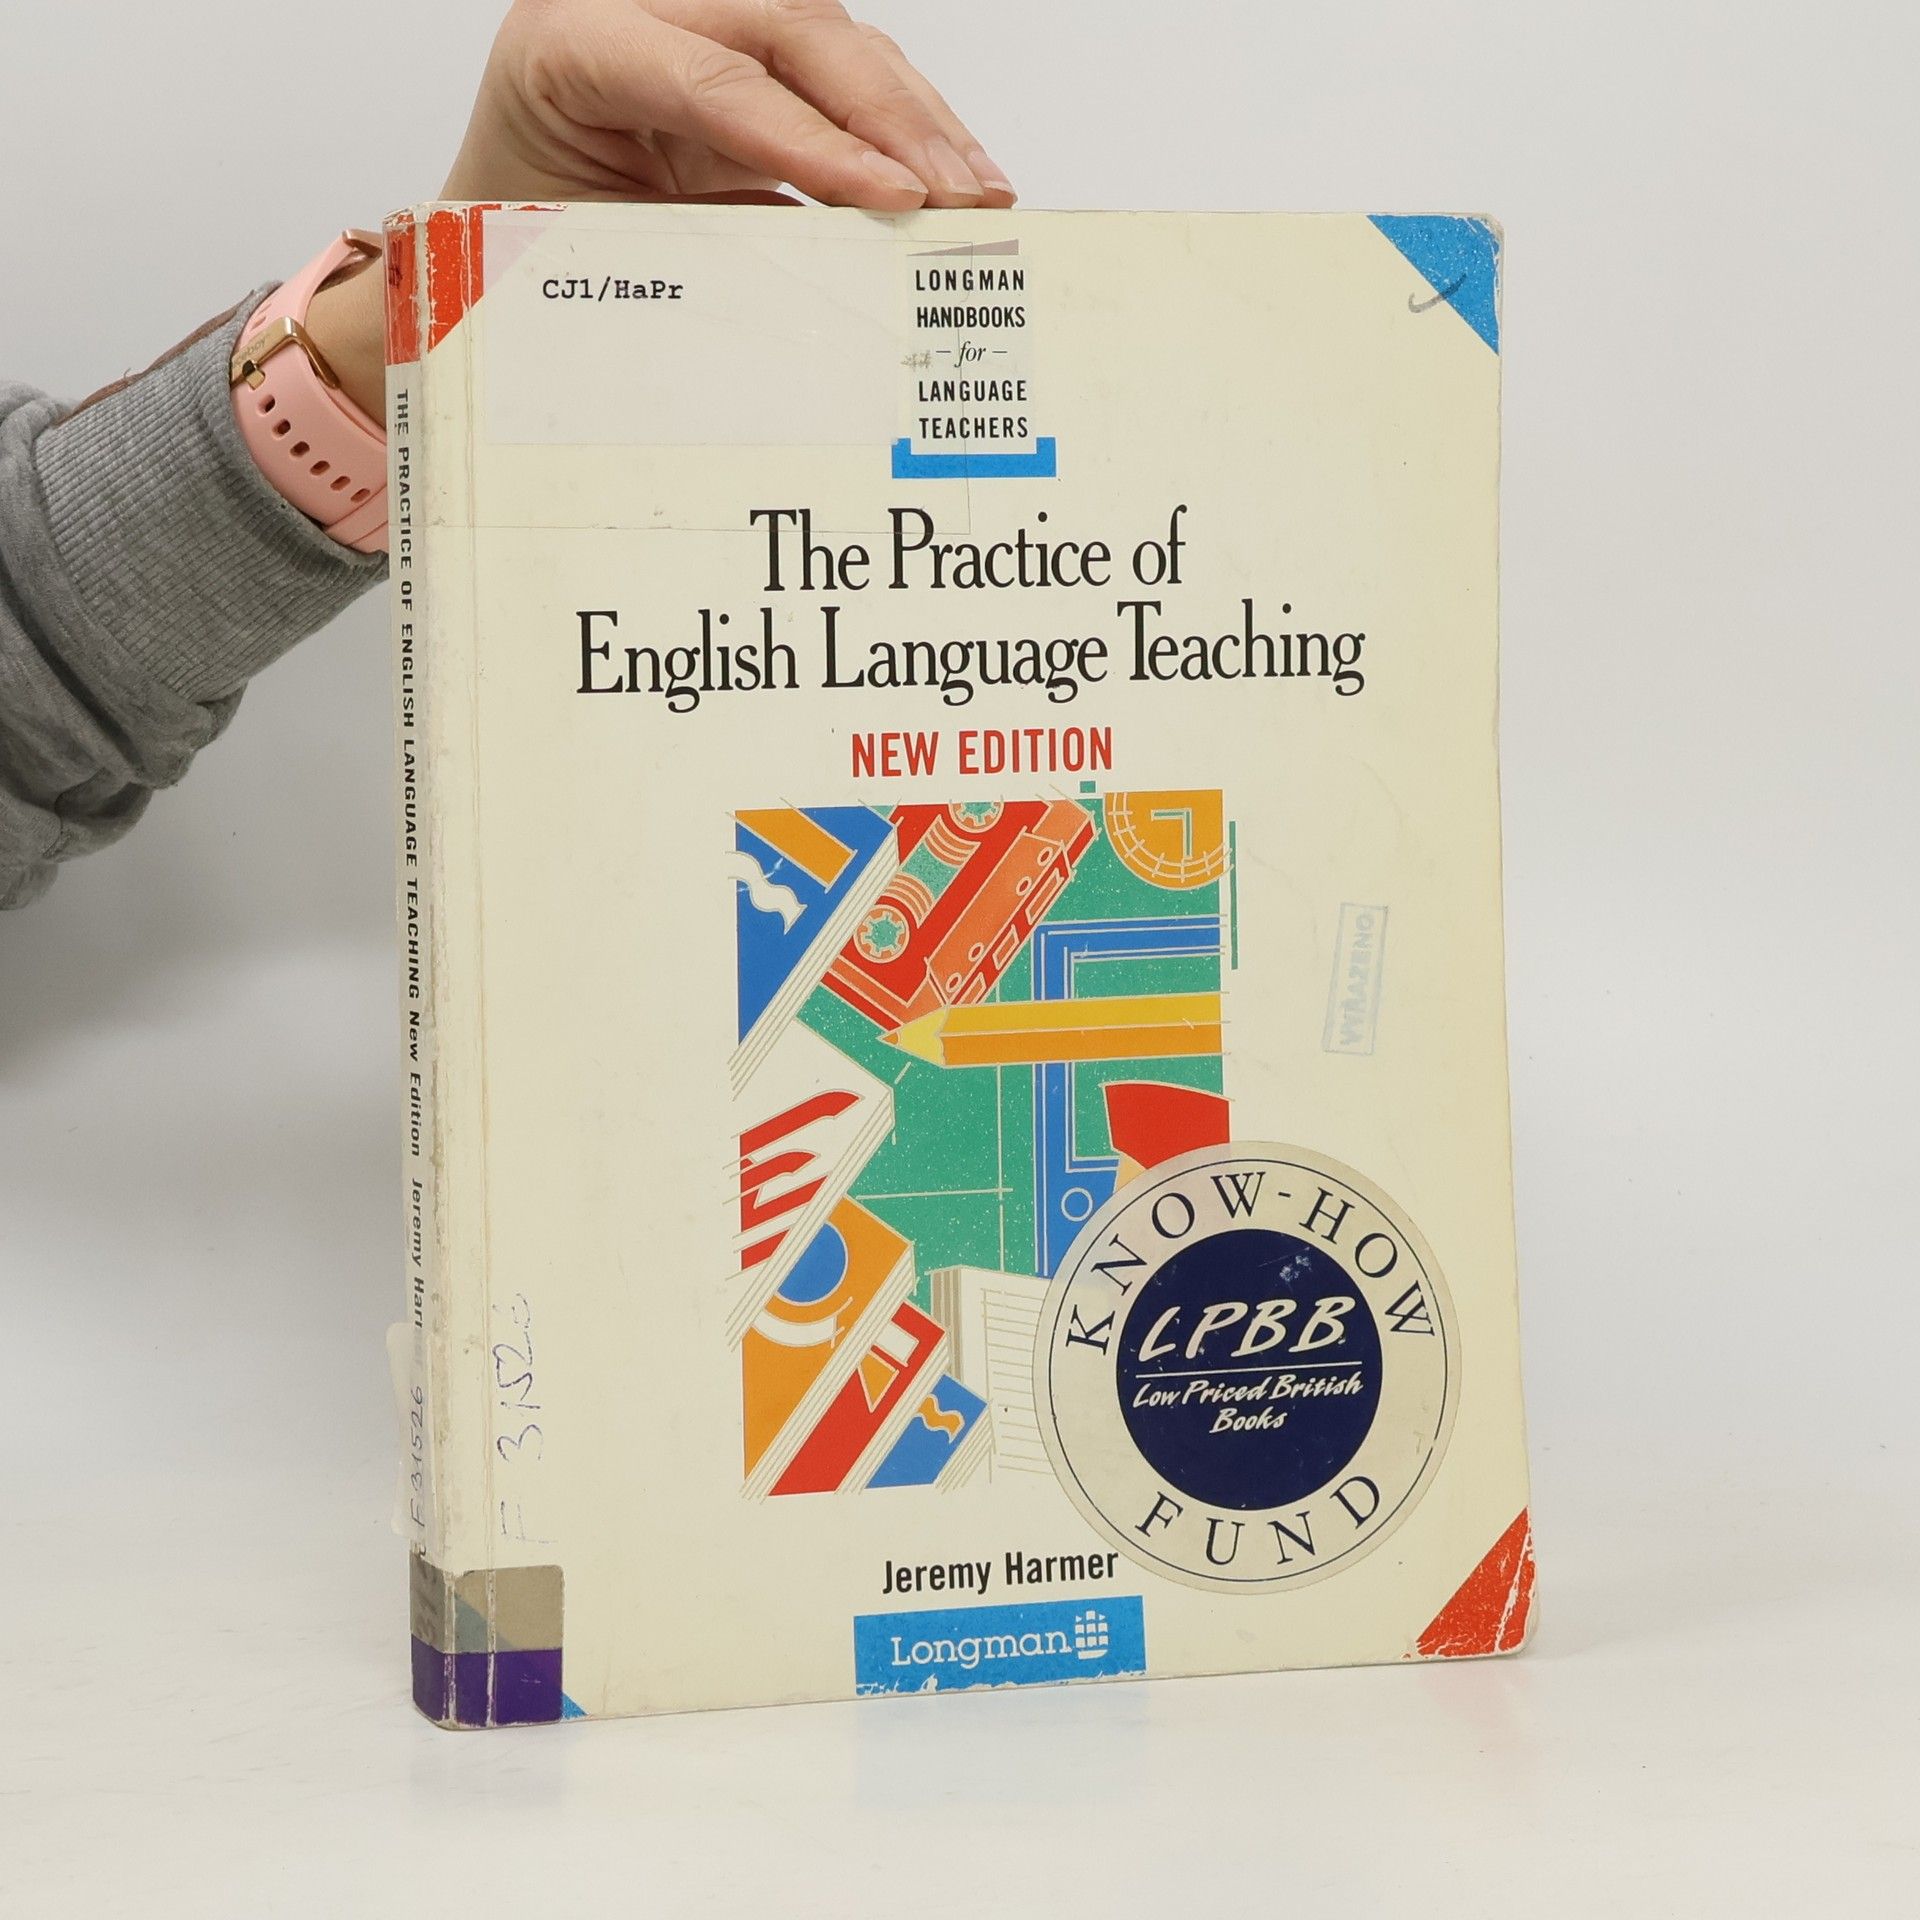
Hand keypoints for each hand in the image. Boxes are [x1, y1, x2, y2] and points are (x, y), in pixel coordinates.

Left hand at [444, 0, 1013, 208]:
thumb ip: (700, 257)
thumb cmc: (526, 248)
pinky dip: (903, 123)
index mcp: (570, 47)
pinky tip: (953, 172)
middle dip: (890, 117)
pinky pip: (836, 71)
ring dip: (916, 116)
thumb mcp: (600, 263)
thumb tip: (835, 283)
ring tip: (981, 191)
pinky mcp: (741, 52)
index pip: (713, 78)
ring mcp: (694, 17)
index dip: (814, 141)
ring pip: (829, 37)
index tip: (895, 199)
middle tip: (960, 195)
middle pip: (789, 28)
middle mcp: (635, 4)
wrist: (500, 225)